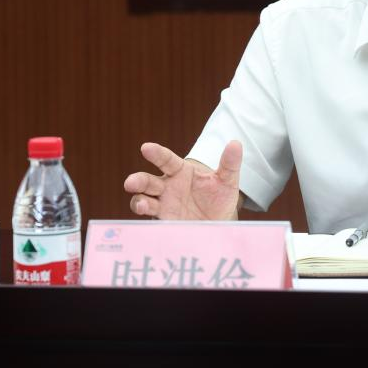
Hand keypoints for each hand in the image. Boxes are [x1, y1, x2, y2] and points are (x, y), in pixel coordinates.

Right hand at [123, 140, 242, 220]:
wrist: (219, 223)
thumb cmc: (219, 197)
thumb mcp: (227, 180)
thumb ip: (230, 163)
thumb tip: (236, 143)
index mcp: (181, 171)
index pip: (166, 160)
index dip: (156, 153)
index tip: (146, 147)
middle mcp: (167, 186)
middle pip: (147, 181)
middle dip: (138, 181)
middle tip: (131, 182)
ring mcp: (163, 204)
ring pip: (143, 199)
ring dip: (138, 201)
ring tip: (142, 204)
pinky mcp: (164, 220)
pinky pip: (150, 218)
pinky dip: (146, 218)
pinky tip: (150, 218)